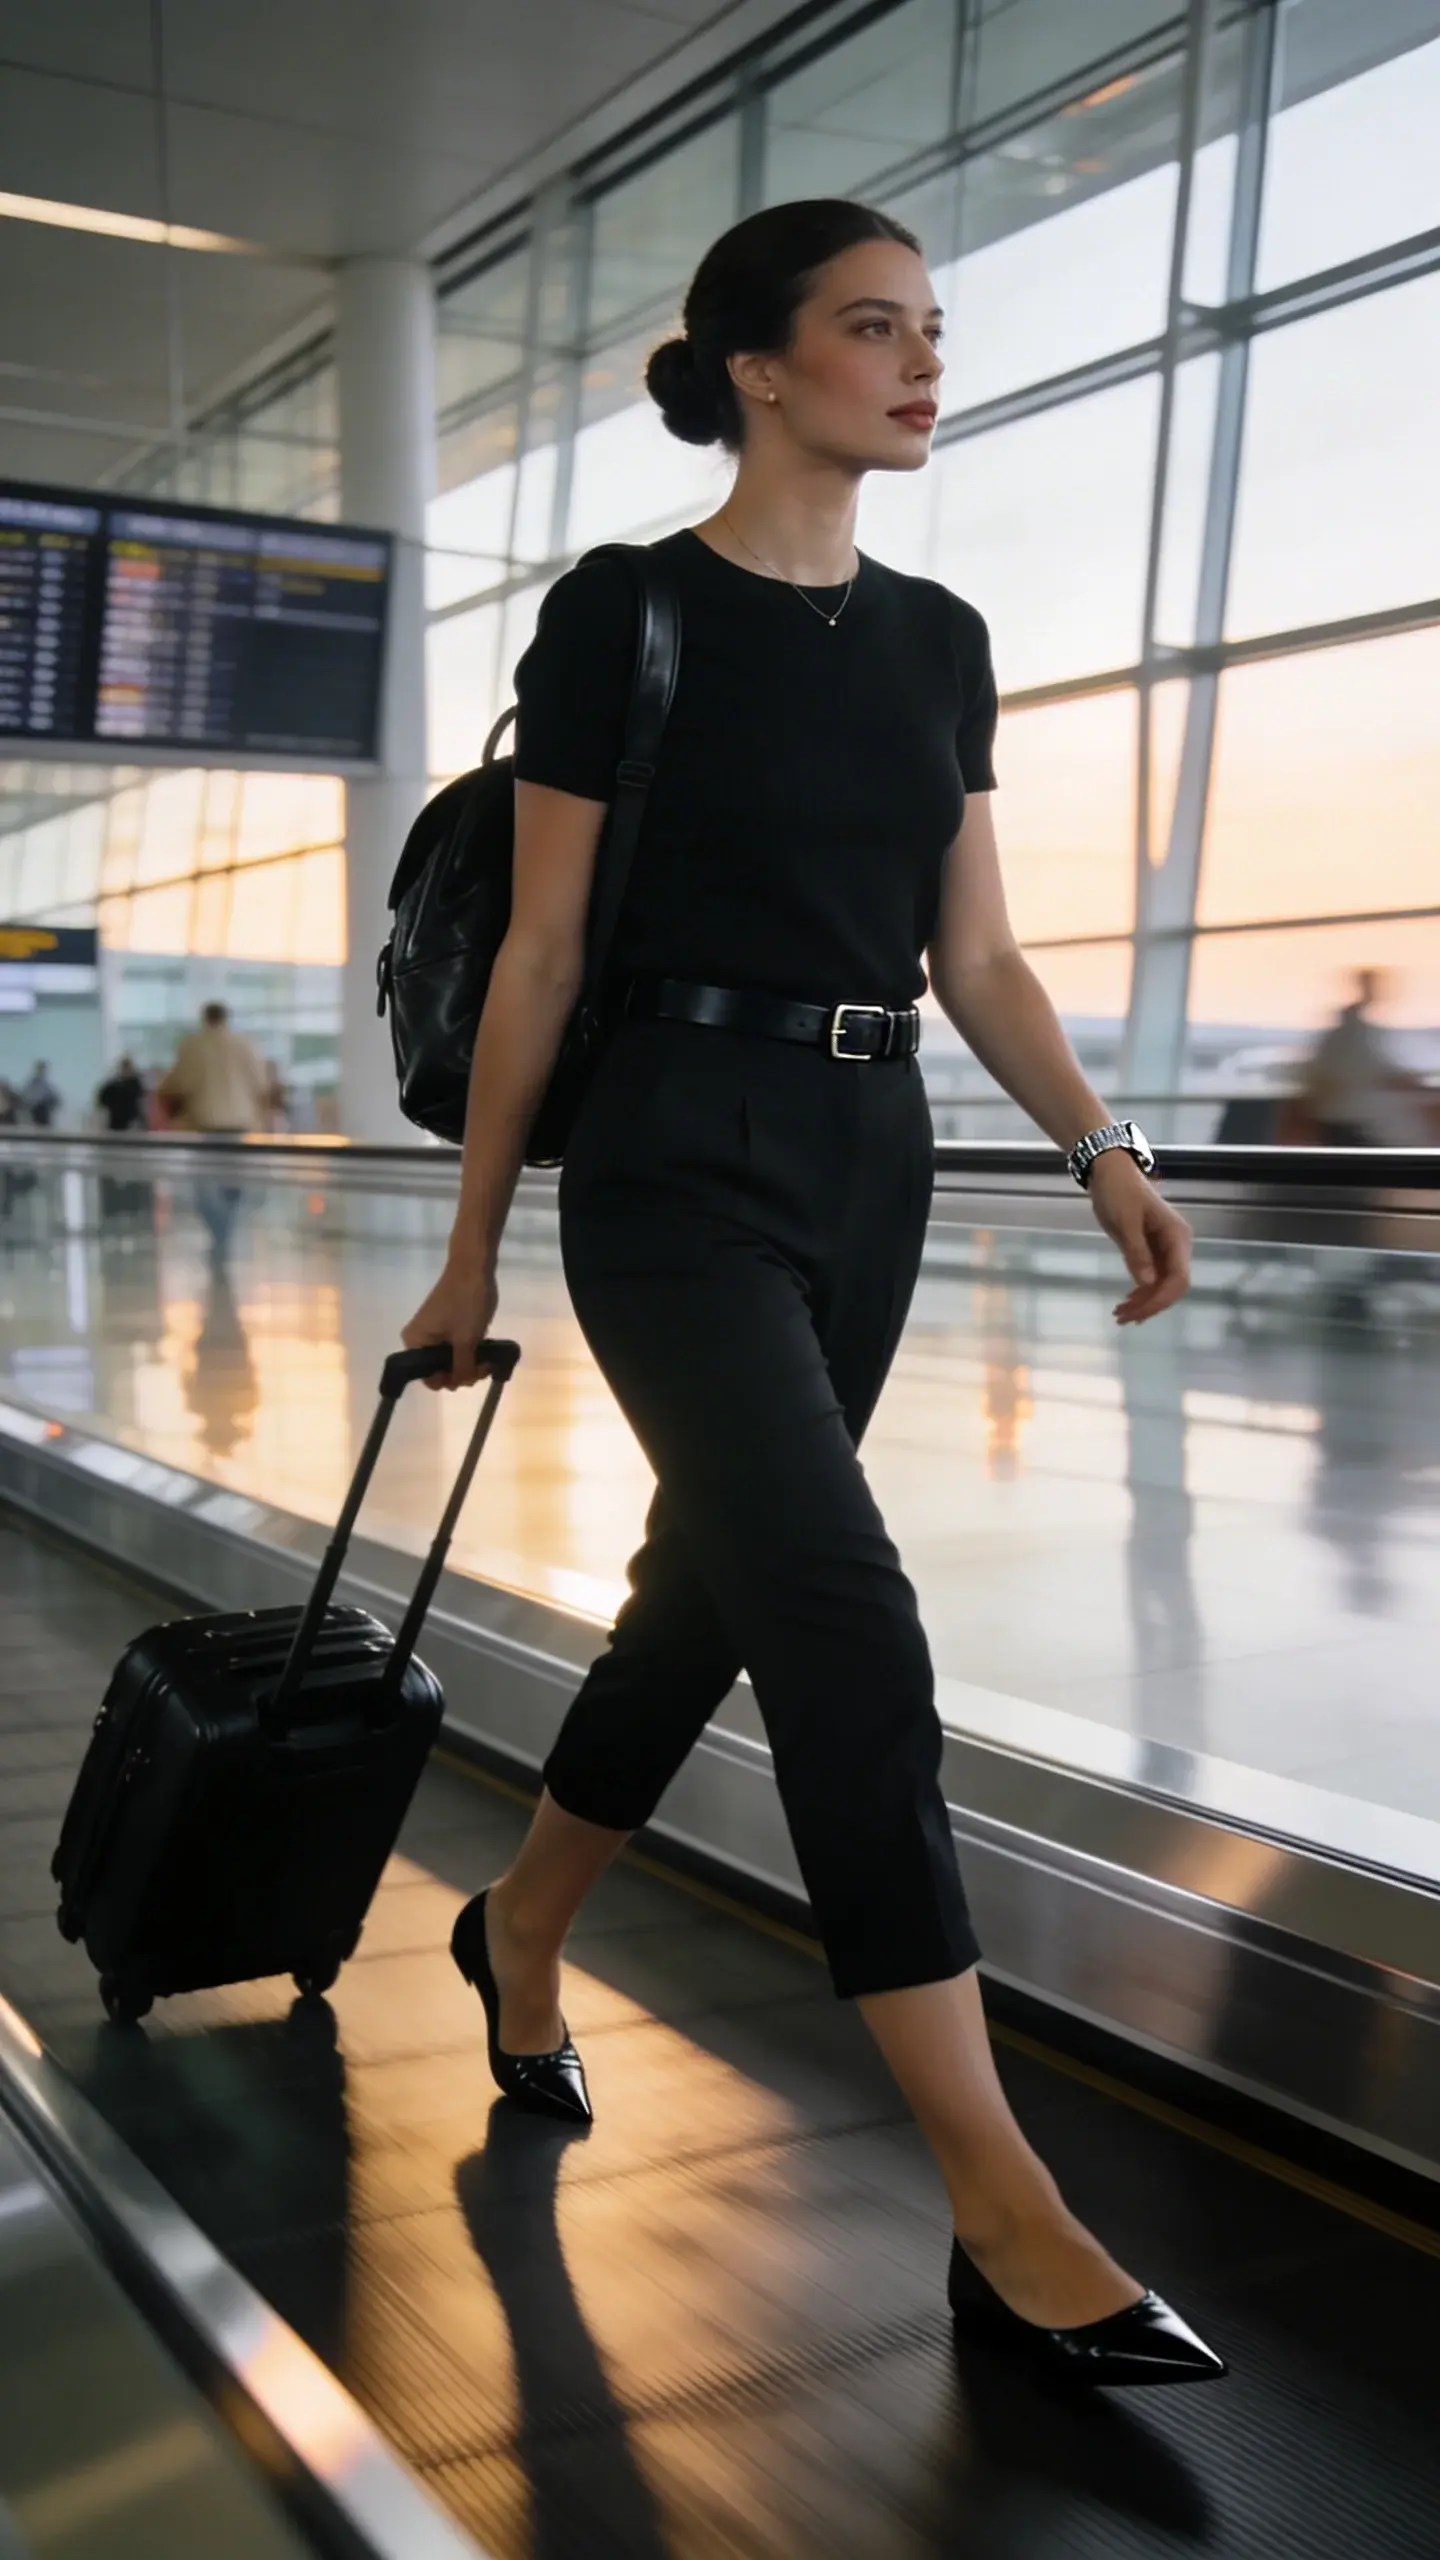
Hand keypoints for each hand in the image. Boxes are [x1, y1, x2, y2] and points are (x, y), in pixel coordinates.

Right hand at [401, 1252, 498, 1388]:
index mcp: (415, 1343)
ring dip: (470, 1364)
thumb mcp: (466, 1340)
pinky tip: (486, 1354)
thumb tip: (459, 1384)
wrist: (473, 1265)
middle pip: (439, 1369)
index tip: (469, 1376)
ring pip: (451, 1360)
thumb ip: (461, 1368)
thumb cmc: (466, 1302)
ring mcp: (434, 1333)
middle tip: (483, 1367)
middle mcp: (419, 1340)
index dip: (448, 1380)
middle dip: (462, 1372)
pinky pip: (455, 1348)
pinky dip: (470, 1353)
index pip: (427, 1376)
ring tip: (488, 1360)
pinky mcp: (448, 1326)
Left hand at [1086, 1152, 1191, 1324]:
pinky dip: (1139, 1292)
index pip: (1179, 1278)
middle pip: (1171, 1286)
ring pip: (1161, 1285)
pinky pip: (1150, 1278)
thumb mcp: (1125, 1220)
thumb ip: (1137, 1251)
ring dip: (1143, 1302)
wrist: (1110, 1172)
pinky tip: (1126, 1302)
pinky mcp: (1150, 1251)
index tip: (1138, 1313)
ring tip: (1119, 1314)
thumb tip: (1147, 1284)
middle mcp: (1176, 1246)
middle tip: (1122, 1317)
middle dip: (1150, 1305)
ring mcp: (1164, 1249)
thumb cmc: (1119, 1191)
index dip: (1161, 1300)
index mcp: (1176, 1237)